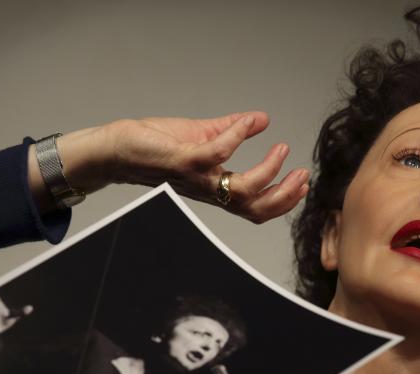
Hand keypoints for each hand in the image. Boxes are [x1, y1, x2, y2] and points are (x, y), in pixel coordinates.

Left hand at [37, 112, 309, 223]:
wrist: (117, 149)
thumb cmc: (152, 146)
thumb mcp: (200, 136)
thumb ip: (232, 129)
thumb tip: (262, 119)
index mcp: (215, 187)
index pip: (254, 204)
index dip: (282, 199)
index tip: (302, 181)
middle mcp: (208, 190)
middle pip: (255, 208)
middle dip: (284, 196)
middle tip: (302, 176)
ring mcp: (197, 178)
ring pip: (242, 190)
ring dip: (268, 171)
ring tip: (281, 149)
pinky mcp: (183, 161)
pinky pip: (218, 153)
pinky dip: (238, 136)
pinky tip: (249, 123)